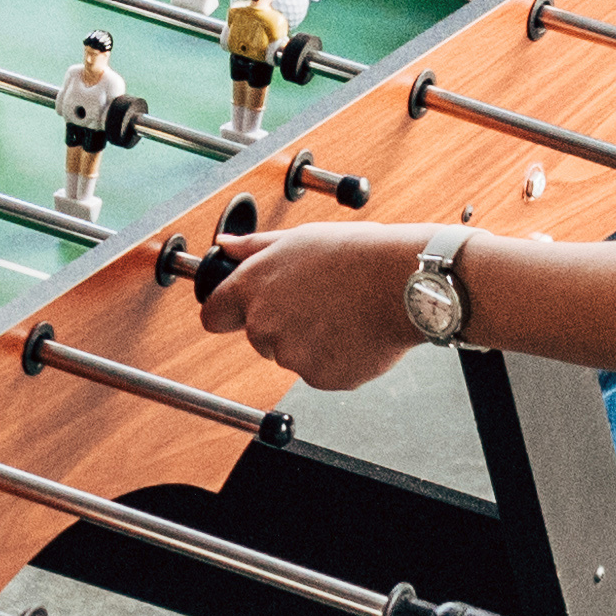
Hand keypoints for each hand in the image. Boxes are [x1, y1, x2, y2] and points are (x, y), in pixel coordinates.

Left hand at [210, 219, 431, 390]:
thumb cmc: (356, 255)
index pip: (213, 315)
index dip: (227, 313)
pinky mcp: (319, 377)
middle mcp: (263, 323)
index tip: (238, 313)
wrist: (402, 282)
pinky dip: (336, 360)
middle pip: (258, 337)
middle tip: (318, 303)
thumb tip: (226, 244)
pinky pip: (321, 373)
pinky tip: (354, 334)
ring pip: (292, 355)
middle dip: (282, 325)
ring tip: (342, 314)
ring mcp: (290, 354)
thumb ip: (254, 247)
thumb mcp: (298, 238)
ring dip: (311, 343)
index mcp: (252, 286)